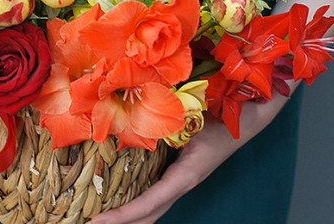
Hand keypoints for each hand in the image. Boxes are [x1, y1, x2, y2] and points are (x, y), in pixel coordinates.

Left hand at [91, 118, 241, 223]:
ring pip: (151, 209)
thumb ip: (165, 124)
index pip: (148, 203)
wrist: (243, 122)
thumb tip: (133, 119)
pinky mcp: (177, 175)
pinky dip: (135, 204)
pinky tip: (119, 200)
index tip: (98, 222)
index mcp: (184, 176)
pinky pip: (154, 195)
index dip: (123, 215)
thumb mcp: (191, 122)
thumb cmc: (218, 121)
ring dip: (128, 217)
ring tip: (101, 218)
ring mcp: (179, 182)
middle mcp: (180, 184)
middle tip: (90, 223)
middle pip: (147, 216)